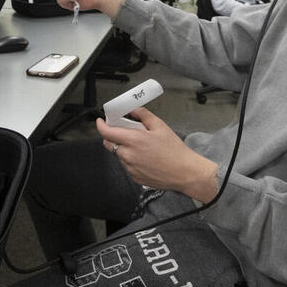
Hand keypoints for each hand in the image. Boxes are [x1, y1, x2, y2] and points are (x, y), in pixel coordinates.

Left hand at [96, 108, 218, 202]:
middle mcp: (128, 155)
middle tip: (124, 132)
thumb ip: (143, 115)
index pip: (107, 133)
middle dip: (112, 136)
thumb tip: (132, 109)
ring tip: (141, 147)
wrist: (185, 172)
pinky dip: (131, 159)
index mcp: (133, 140)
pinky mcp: (134, 177)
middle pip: (109, 144)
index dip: (101, 126)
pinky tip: (146, 158)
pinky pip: (127, 165)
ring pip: (118, 155)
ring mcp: (130, 168)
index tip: (101, 121)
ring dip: (124, 148)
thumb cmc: (175, 151)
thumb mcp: (160, 126)